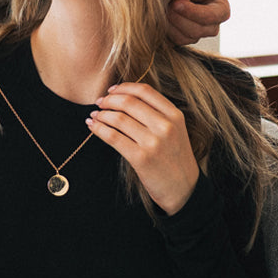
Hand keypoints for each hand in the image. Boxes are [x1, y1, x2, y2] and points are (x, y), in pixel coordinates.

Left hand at [87, 82, 199, 215]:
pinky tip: (92, 126)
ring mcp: (153, 143)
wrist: (184, 190)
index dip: (123, 87)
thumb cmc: (174, 156)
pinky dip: (98, 129)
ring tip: (94, 115)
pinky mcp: (141, 158)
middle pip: (128, 102)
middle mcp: (165, 126)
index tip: (111, 90)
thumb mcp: (176, 130)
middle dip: (108, 100)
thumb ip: (156, 112)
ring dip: (101, 114)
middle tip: (99, 102)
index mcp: (174, 115)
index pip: (144, 91)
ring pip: (118, 119)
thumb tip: (122, 95)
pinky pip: (113, 137)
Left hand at [166, 0, 229, 44]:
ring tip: (161, 8)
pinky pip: (173, 42)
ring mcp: (197, 35)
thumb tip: (178, 2)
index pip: (210, 16)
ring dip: (169, 25)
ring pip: (184, 39)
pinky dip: (164, 30)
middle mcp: (212, 25)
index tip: (175, 3)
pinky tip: (158, 17)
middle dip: (178, 18)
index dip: (192, 12)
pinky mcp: (182, 39)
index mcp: (220, 8)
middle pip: (197, 31)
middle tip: (165, 4)